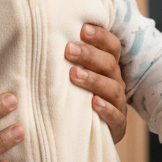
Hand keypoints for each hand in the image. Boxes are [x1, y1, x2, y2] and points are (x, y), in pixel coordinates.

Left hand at [66, 23, 127, 142]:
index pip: (111, 46)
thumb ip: (67, 57)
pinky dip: (106, 109)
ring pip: (113, 88)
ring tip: (74, 74)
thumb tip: (43, 34)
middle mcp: (115, 82)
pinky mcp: (118, 126)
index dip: (100, 36)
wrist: (82, 132)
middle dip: (90, 55)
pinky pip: (116, 117)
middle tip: (69, 49)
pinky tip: (94, 103)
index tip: (82, 29)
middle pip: (110, 64)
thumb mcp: (72, 74)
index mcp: (108, 66)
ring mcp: (118, 104)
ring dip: (94, 80)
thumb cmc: (74, 95)